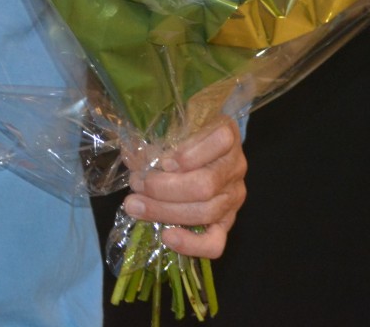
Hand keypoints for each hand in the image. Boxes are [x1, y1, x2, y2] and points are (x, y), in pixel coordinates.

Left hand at [123, 116, 247, 258]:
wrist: (200, 151)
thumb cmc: (179, 134)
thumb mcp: (169, 125)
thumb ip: (155, 137)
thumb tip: (133, 158)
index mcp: (225, 134)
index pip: (221, 141)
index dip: (190, 154)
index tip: (163, 161)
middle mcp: (235, 166)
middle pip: (205, 184)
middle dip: (164, 188)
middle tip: (136, 183)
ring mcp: (233, 197)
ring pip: (206, 212)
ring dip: (164, 211)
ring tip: (135, 205)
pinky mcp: (226, 222)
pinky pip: (215, 242)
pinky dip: (191, 244)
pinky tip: (167, 236)